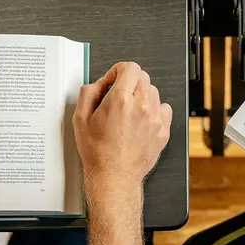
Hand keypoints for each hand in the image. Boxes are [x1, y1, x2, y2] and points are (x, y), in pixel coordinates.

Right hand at [73, 61, 171, 197]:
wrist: (114, 176)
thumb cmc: (98, 153)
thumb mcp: (80, 119)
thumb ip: (88, 92)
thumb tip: (98, 84)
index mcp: (120, 100)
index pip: (130, 67)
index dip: (119, 71)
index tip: (113, 81)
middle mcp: (141, 106)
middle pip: (143, 77)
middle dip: (129, 82)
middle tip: (119, 96)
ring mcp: (155, 118)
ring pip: (153, 91)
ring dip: (141, 95)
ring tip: (129, 111)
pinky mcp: (163, 130)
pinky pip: (164, 108)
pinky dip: (153, 110)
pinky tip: (141, 120)